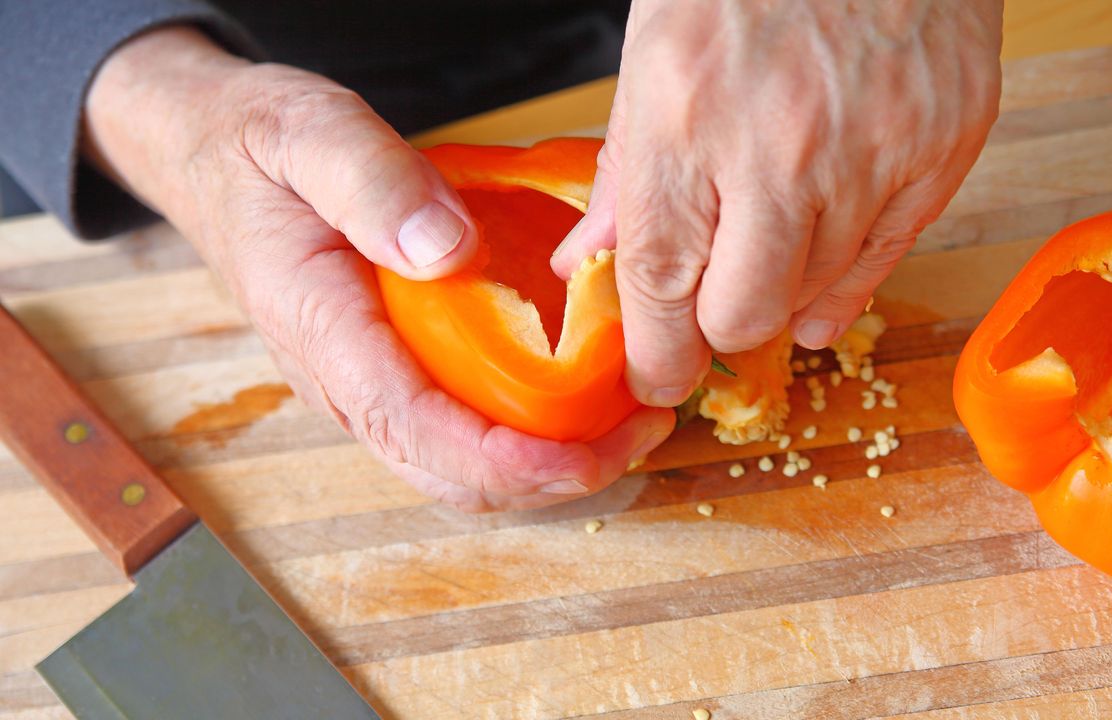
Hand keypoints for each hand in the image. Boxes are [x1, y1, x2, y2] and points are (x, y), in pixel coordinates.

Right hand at [84, 27, 671, 511]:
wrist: (217, 160)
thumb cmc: (261, 147)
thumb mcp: (312, 135)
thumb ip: (373, 186)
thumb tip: (448, 251)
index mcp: (322, 327)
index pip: (411, 424)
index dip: (498, 459)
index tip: (576, 459)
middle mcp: (343, 378)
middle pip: (446, 472)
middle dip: (545, 478)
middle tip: (635, 435)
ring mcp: (368, 383)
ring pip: (456, 467)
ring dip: (545, 467)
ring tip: (628, 425)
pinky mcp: (392, 372)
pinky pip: (459, 430)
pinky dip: (525, 435)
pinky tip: (581, 399)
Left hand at [553, 0, 1002, 405]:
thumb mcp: (655, 51)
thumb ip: (626, 170)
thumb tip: (588, 262)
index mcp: (684, 117)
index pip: (656, 285)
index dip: (652, 353)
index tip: (657, 374)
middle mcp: (778, 147)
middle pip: (740, 317)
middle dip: (715, 333)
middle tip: (709, 314)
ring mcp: (872, 152)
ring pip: (814, 298)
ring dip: (781, 293)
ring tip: (769, 249)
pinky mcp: (943, 147)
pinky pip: (885, 263)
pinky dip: (845, 281)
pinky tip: (820, 262)